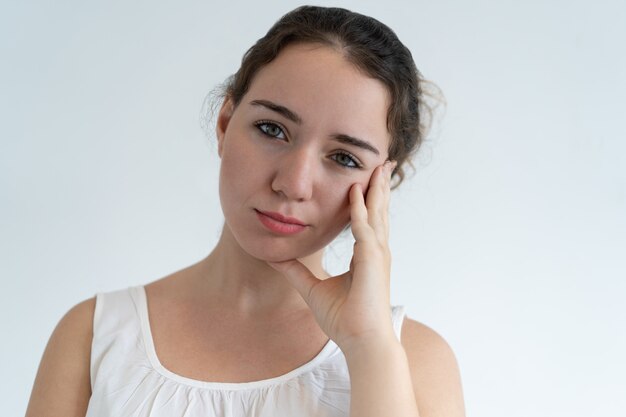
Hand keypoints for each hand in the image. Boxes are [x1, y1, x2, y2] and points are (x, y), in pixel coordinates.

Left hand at [268, 160, 397, 352]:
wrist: (361, 342)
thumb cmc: (344, 320)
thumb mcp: (312, 289)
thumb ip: (296, 272)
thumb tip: (276, 258)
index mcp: (367, 255)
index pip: (367, 219)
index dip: (366, 199)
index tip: (364, 180)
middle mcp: (375, 251)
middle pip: (378, 211)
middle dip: (379, 186)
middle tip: (382, 163)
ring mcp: (377, 254)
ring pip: (376, 213)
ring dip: (375, 189)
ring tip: (377, 167)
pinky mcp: (372, 261)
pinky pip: (363, 229)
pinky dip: (358, 210)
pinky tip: (353, 192)